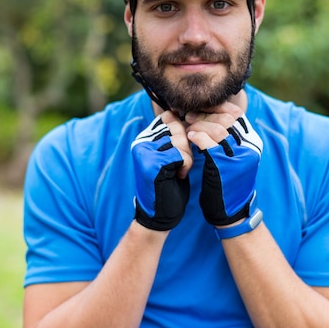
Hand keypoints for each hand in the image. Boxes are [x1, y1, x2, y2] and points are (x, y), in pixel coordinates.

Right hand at [131, 113, 191, 230]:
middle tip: (182, 164)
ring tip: (180, 170)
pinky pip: (181, 154)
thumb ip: (174, 135)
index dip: (184, 131)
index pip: (170, 117)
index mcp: (144, 136)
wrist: (159, 215)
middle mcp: (141, 141)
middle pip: (177, 127)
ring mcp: (144, 151)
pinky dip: (186, 166)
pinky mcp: (151, 163)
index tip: (184, 150)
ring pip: (181, 140)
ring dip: (187, 157)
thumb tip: (182, 113)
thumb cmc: (169, 184)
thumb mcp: (171, 154)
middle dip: (187, 146)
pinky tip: (179, 176)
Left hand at [186, 106, 261, 225]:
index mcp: (252, 141)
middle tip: (190, 115)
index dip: (217, 107)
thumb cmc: (228, 182)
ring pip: (219, 128)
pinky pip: (210, 144)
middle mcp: (249, 147)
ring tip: (188, 125)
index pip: (236, 113)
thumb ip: (229, 137)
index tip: (200, 107)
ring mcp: (239, 157)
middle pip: (228, 117)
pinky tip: (190, 137)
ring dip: (200, 124)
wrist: (232, 212)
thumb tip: (212, 113)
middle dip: (206, 113)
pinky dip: (199, 137)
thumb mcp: (235, 156)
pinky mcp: (225, 167)